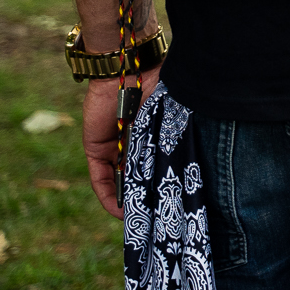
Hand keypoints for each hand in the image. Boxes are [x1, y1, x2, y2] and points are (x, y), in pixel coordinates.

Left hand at [81, 67, 160, 218]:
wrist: (129, 68)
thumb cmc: (159, 85)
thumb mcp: (170, 117)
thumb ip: (174, 136)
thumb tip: (193, 161)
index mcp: (153, 135)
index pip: (156, 166)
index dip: (162, 186)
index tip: (171, 206)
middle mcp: (133, 143)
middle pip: (138, 177)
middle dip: (146, 198)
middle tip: (156, 220)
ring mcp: (113, 148)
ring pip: (120, 181)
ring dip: (127, 201)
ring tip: (139, 221)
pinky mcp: (96, 149)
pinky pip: (100, 178)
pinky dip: (108, 195)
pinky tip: (118, 211)